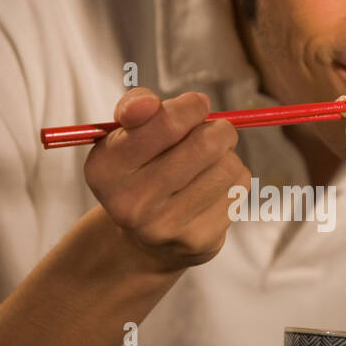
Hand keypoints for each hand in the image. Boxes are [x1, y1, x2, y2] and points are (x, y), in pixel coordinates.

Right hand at [84, 88, 251, 274]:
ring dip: (227, 155)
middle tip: (214, 132)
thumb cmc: (140, 170)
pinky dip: (234, 179)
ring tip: (209, 163)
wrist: (145, 239)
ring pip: (229, 166)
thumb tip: (148, 103)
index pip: (167, 123)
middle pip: (206, 144)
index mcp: (107, 169)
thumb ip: (135, 107)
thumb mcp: (125, 135)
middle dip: (219, 129)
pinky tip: (213, 188)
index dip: (191, 107)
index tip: (196, 107)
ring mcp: (166, 227)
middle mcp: (131, 203)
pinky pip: (239, 189)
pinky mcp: (199, 241)